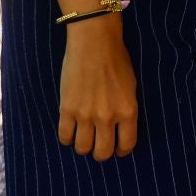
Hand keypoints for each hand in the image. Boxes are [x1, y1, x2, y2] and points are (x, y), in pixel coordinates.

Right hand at [58, 17, 138, 159]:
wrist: (94, 43)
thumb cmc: (116, 59)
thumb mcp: (130, 86)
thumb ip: (125, 109)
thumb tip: (119, 127)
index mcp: (128, 111)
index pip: (126, 145)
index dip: (121, 150)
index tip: (117, 148)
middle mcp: (107, 117)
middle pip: (102, 153)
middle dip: (101, 153)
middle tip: (99, 145)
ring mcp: (85, 115)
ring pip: (82, 148)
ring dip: (83, 146)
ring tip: (84, 136)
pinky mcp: (67, 109)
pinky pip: (64, 137)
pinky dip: (67, 138)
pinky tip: (70, 130)